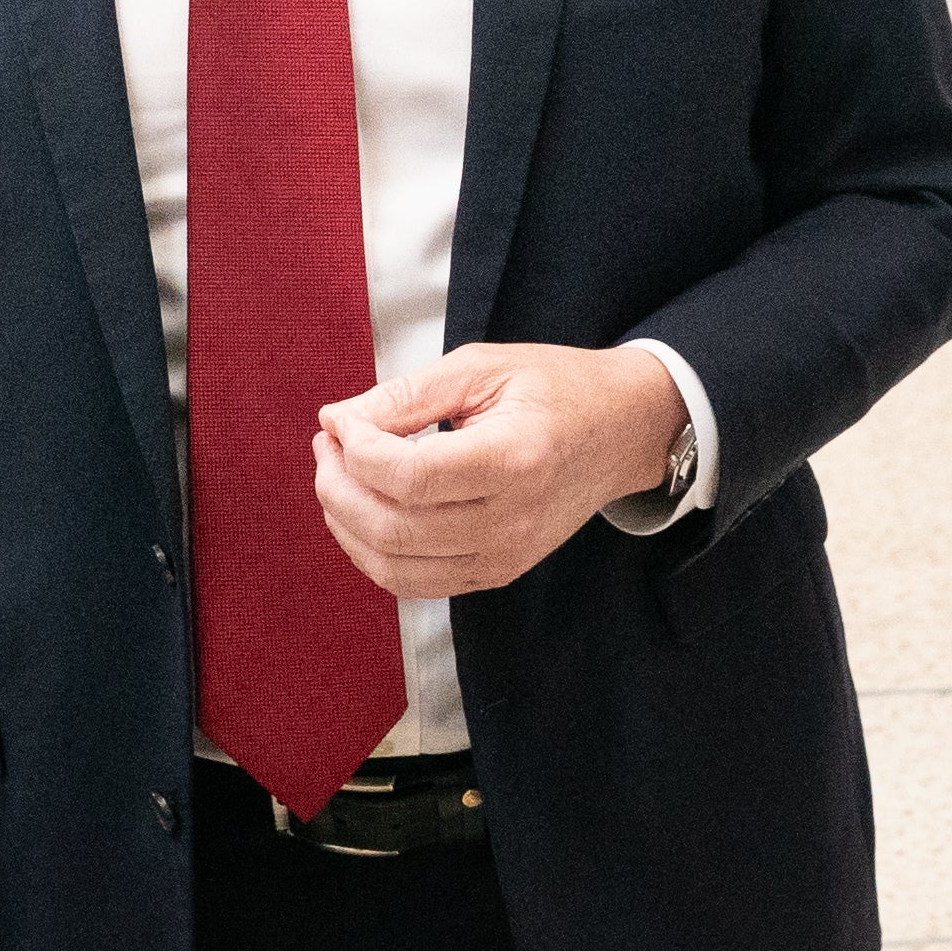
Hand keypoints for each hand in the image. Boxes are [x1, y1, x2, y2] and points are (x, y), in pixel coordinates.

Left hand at [310, 343, 688, 598]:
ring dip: (346, 524)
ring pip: (394, 567)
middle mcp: (512, 519)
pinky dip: (374, 553)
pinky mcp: (498, 572)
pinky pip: (415, 583)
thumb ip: (405, 396)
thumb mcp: (482, 368)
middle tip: (329, 444)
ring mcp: (506, 554)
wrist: (622, 430)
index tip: (341, 421)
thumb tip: (338, 420)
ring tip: (339, 476)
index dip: (356, 450)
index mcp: (516, 458)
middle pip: (393, 527)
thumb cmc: (559, 389)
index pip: (409, 477)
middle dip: (337, 486)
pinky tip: (366, 511)